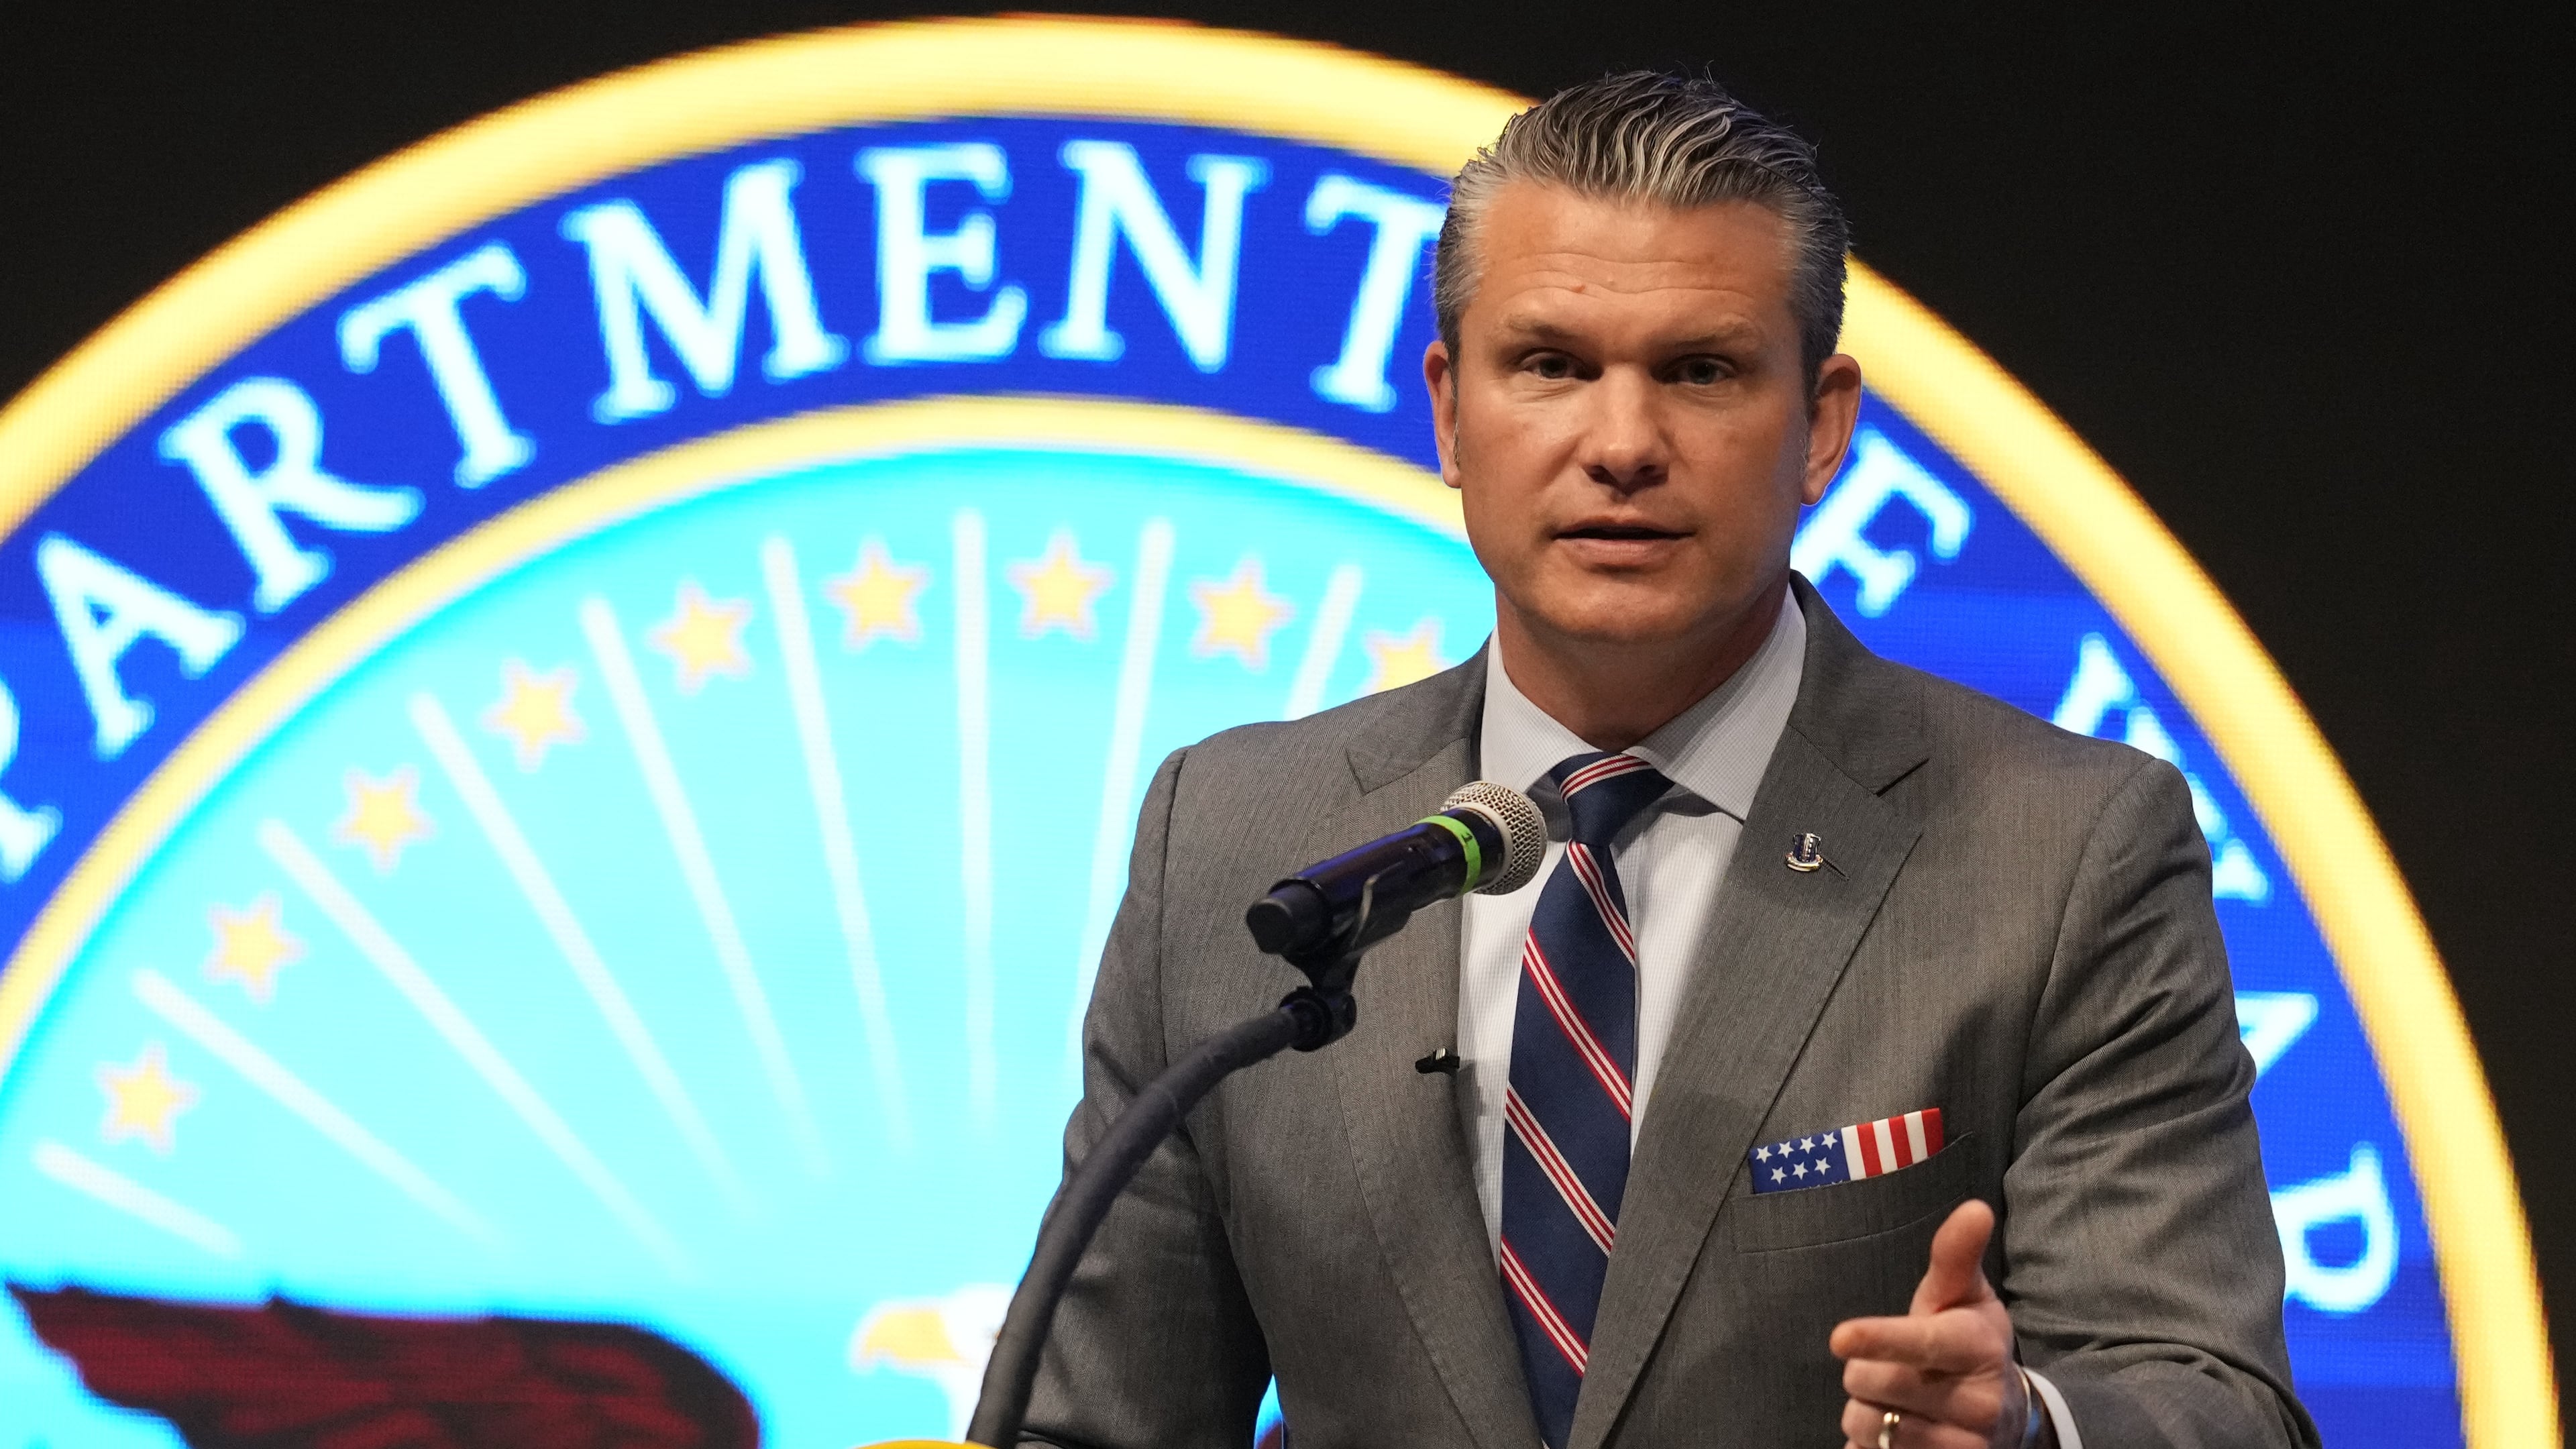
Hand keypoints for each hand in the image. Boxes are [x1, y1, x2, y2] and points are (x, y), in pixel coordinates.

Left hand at [1828, 1199, 2039, 1448]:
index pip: (1921, 1343)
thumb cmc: (1967, 1341)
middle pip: (1873, 1383)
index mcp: (1978, 1347)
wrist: (2006, 1416)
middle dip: (1866, 1371)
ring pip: (1868, 1426)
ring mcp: (1964, 1447)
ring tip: (1898, 1402)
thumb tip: (1975, 1207)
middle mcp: (1978, 1403)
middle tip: (1891, 1366)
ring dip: (1868, 1412)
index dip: (1879, 1339)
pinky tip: (1898, 1433)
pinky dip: (1872, 1445)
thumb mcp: (1963, 1298)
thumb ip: (1956, 1255)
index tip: (1840, 1338)